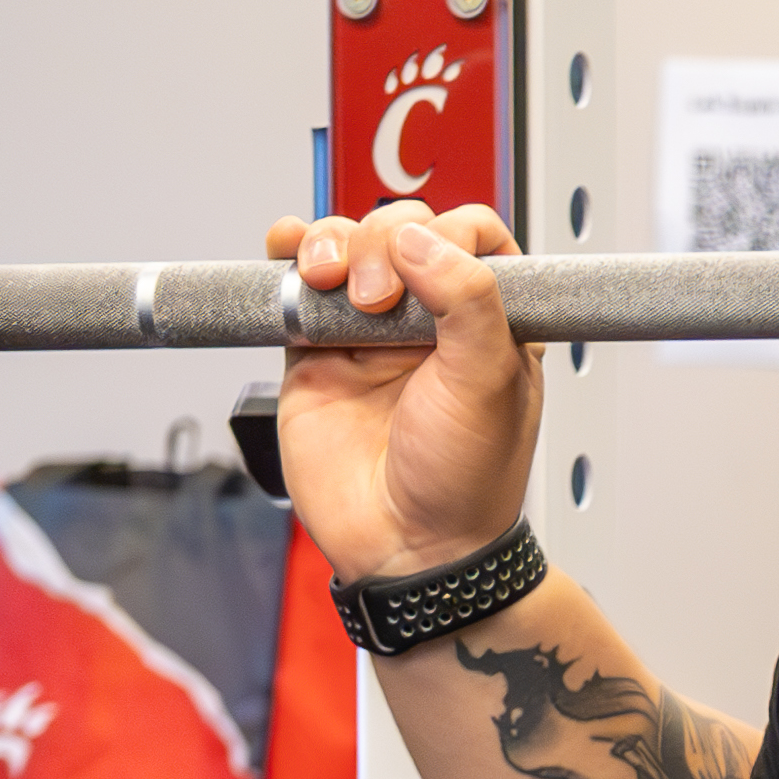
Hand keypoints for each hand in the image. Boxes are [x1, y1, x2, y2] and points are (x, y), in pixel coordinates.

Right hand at [262, 199, 540, 579]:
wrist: (405, 548)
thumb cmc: (465, 482)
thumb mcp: (489, 382)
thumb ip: (469, 299)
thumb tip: (420, 240)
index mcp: (490, 319)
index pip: (471, 234)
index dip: (445, 233)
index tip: (429, 268)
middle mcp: (430, 319)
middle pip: (400, 231)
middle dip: (381, 244)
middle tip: (377, 301)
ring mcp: (369, 333)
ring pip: (346, 246)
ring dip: (331, 241)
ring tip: (328, 281)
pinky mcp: (315, 352)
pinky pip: (296, 283)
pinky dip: (288, 251)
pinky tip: (289, 251)